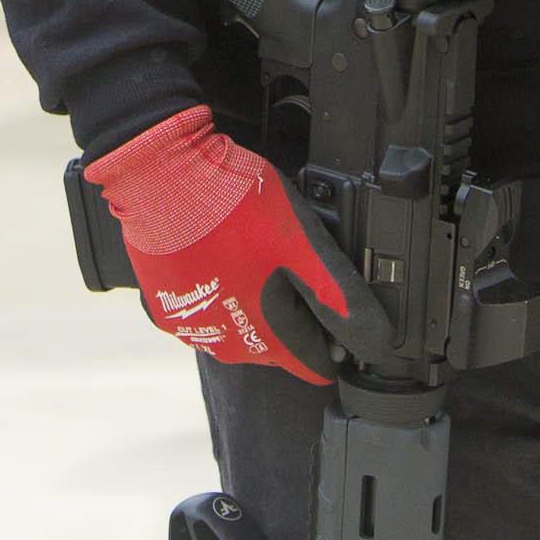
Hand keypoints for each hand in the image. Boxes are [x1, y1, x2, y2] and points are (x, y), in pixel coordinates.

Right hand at [85, 106, 362, 388]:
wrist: (161, 174)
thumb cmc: (233, 206)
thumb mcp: (304, 245)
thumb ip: (341, 298)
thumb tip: (377, 338)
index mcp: (267, 340)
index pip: (316, 364)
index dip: (334, 337)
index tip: (332, 300)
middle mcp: (227, 347)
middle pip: (279, 344)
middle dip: (293, 312)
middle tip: (290, 258)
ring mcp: (192, 327)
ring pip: (242, 324)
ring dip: (254, 298)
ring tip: (254, 249)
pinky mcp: (165, 306)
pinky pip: (207, 307)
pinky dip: (219, 287)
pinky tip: (222, 252)